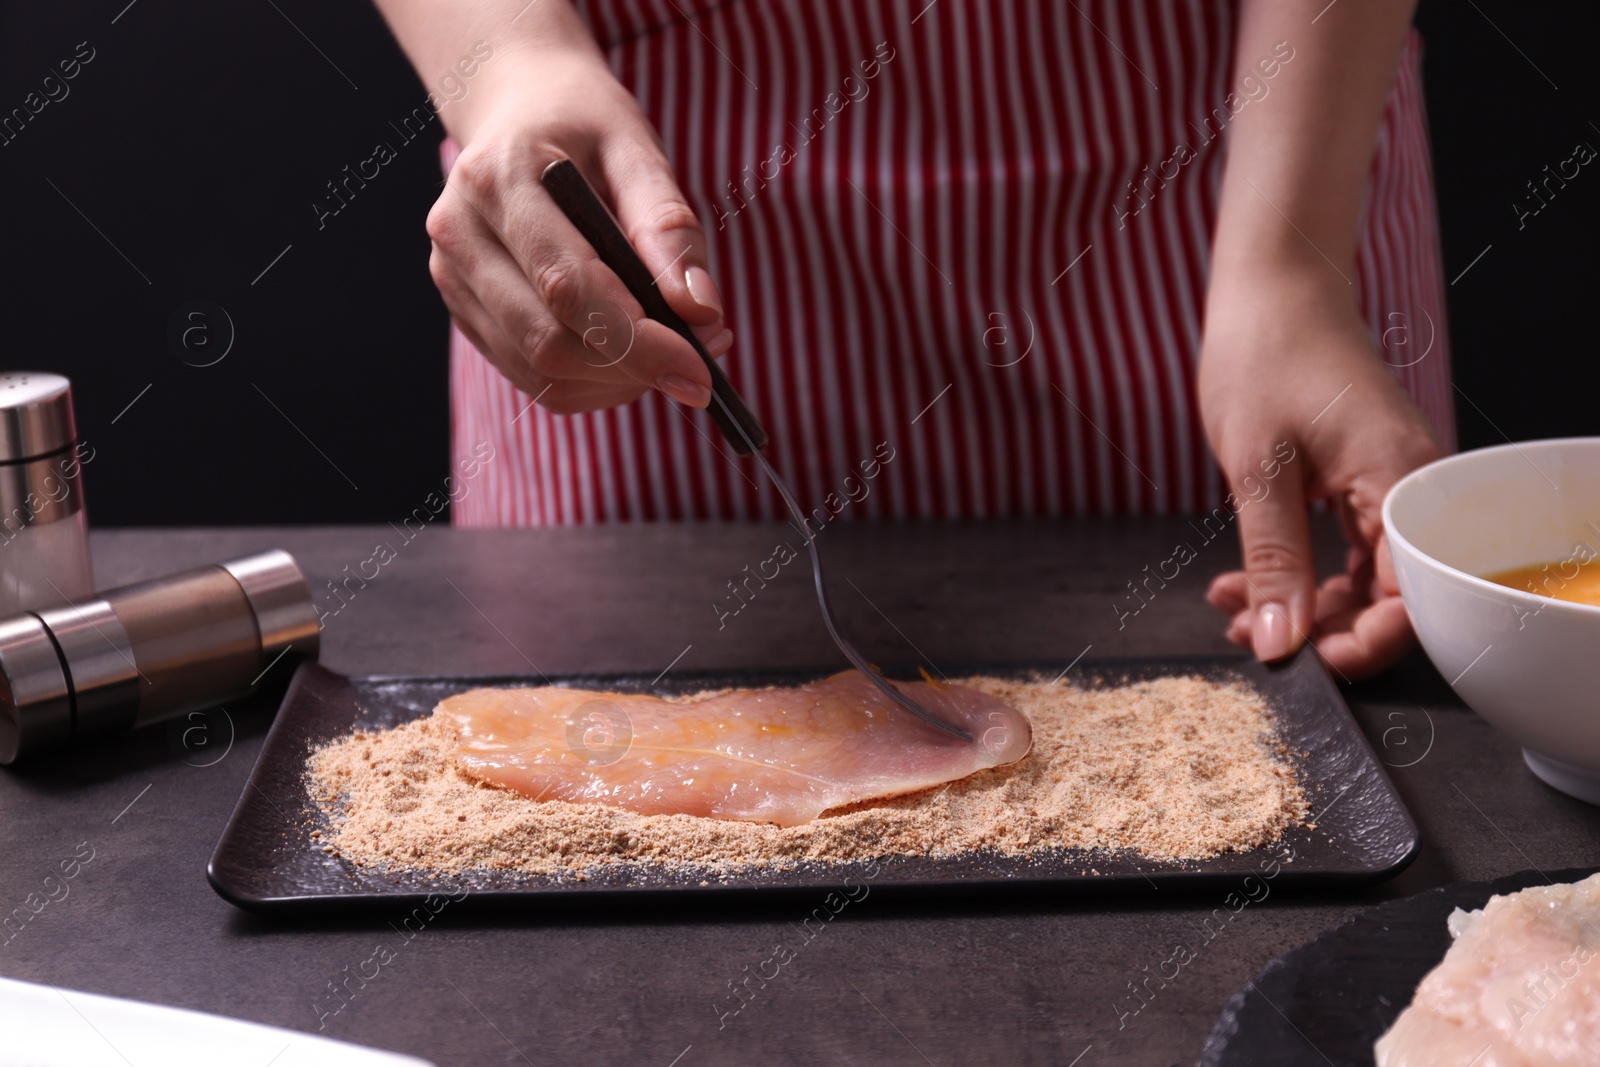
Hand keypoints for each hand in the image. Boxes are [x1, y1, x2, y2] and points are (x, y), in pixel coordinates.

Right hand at [425, 37, 731, 413]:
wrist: (516, 108)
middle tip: (704, 356)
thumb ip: (668, 225)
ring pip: (543, 372)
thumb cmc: (582, 123)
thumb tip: (701, 310)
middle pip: (551, 343)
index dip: (639, 342)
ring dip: (619, 381)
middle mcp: (460, 234)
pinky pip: (534, 376)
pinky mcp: (463, 310)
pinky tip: (630, 353)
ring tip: (672, 348)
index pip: (568, 286)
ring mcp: (452, 278)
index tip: (700, 371)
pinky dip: (594, 381)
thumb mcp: (635, 146)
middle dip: (637, 366)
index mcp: (498, 180)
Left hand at [1198, 270, 1440, 679]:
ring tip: (1229, 609)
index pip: (1412, 600)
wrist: (1272, 288)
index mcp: (1405, 484)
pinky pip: (1343, 548)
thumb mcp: (1257, 469)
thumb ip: (1272, 562)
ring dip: (1297, 602)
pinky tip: (1241, 583)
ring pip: (1360, 578)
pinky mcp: (1365, 481)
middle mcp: (1413, 490)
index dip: (1364, 645)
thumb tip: (1278, 644)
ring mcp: (1392, 486)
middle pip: (1390, 597)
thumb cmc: (1267, 356)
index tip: (1304, 663)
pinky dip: (1296, 570)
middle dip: (1319, 628)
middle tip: (1249, 639)